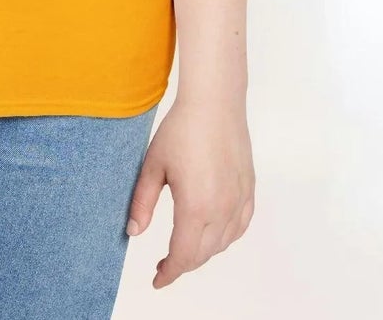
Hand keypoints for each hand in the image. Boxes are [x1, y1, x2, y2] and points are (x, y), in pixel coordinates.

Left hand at [125, 91, 254, 287]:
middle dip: (182, 264)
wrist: (214, 103)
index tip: (157, 280)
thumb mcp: (153, 165)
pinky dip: (225, 238)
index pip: (183, 256)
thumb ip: (142, 202)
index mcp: (195, 206)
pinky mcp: (248, 191)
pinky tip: (213, 233)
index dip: (169, 273)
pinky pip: (239, 227)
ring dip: (202, 252)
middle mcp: (221, 209)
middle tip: (164, 265)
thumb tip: (133, 232)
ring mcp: (238, 201)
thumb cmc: (181, 130)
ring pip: (222, 243)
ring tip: (183, 248)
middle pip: (202, 254)